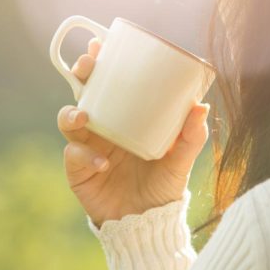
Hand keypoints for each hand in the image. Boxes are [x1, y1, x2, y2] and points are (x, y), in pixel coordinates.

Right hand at [57, 36, 210, 228]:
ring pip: (69, 120)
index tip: (100, 45)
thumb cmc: (164, 186)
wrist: (148, 224)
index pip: (109, 84)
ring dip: (72, 114)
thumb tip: (201, 106)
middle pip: (83, 93)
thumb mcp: (181, 160)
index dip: (100, 63)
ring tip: (84, 117)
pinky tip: (102, 163)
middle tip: (86, 68)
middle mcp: (102, 128)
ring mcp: (87, 148)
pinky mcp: (78, 172)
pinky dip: (85, 156)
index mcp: (123, 117)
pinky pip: (74, 156)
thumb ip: (192, 137)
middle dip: (80, 76)